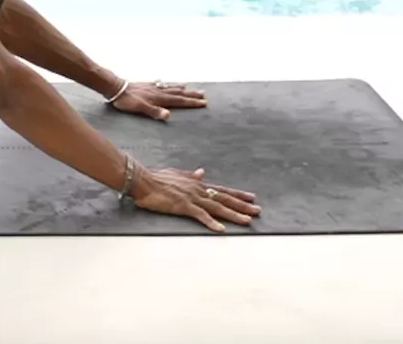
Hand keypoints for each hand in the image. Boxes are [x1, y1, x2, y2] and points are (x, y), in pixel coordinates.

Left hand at [107, 79, 205, 121]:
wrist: (116, 88)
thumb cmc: (127, 101)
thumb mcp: (140, 108)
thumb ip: (154, 112)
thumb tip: (169, 115)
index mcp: (159, 98)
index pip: (179, 101)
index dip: (191, 103)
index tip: (204, 103)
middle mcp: (159, 92)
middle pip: (179, 94)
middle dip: (191, 95)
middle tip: (204, 95)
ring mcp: (154, 88)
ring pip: (172, 88)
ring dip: (182, 89)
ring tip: (191, 88)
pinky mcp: (148, 86)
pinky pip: (163, 85)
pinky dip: (169, 84)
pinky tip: (169, 83)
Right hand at [129, 164, 259, 231]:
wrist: (143, 181)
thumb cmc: (157, 178)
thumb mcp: (177, 174)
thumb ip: (190, 175)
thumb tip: (201, 172)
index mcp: (197, 184)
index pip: (222, 190)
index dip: (237, 194)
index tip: (251, 197)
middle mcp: (198, 190)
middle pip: (225, 198)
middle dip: (242, 205)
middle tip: (258, 211)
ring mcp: (192, 198)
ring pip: (218, 207)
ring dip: (234, 214)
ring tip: (248, 221)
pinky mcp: (184, 206)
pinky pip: (201, 216)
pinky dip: (212, 223)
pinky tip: (222, 229)